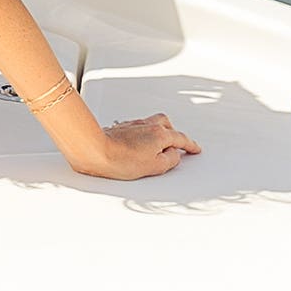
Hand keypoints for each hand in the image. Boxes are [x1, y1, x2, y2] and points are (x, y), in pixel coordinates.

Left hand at [64, 109, 199, 181]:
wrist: (95, 150)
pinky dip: (144, 134)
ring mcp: (133, 124)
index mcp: (160, 134)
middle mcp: (147, 125)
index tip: (195, 149)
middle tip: (176, 146)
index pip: (181, 138)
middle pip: (167, 124)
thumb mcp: (155, 166)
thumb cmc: (121, 159)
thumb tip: (174, 155)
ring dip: (158, 132)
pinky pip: (139, 127)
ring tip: (157, 146)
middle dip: (174, 134)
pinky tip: (139, 144)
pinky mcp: (121, 128)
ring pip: (152, 123)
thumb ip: (169, 160)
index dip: (190, 145)